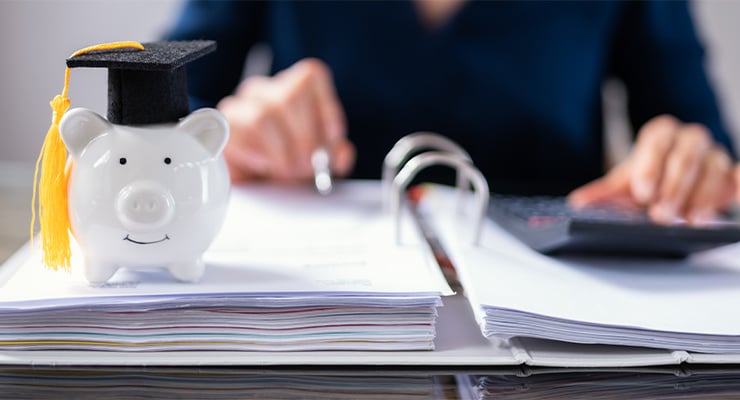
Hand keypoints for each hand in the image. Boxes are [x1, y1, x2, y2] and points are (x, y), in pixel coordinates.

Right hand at [217, 58, 354, 181]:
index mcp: (293, 88)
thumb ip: (334, 155)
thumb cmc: (283, 168)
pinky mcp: (221, 127)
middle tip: (307, 167)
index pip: (311, 75)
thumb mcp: (317, 163)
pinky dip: (257, 155)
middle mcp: (265, 91)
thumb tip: (342, 152)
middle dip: (304, 139)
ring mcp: (239, 105)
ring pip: (264, 116)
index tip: (332, 140)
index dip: (326, 109)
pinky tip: (263, 166)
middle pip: (289, 97)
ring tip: (286, 171)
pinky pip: (239, 134)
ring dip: (281, 152)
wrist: (247, 187)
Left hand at [569, 115, 734, 224]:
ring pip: (714, 168)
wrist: (671, 179)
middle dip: (674, 187)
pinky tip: (735, 193)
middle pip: (686, 157)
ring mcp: (714, 156)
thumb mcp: (623, 184)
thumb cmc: (648, 179)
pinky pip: (738, 176)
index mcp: (661, 134)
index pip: (657, 142)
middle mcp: (690, 140)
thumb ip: (602, 193)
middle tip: (661, 215)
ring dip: (702, 196)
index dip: (650, 166)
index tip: (641, 192)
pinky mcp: (731, 176)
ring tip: (689, 220)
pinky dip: (738, 184)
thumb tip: (577, 203)